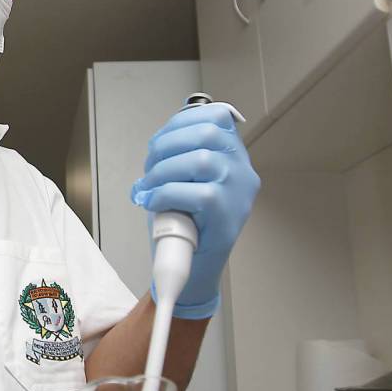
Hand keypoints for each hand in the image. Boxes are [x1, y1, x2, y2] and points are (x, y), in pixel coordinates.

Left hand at [131, 103, 259, 318]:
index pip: (217, 117)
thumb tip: (159, 143)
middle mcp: (242, 171)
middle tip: (149, 170)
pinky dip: (166, 195)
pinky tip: (156, 204)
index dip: (181, 121)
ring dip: (163, 172)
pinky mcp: (228, 216)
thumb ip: (178, 158)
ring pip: (201, 161)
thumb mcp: (183, 182)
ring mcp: (239, 194)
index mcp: (233, 157)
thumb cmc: (184, 225)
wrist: (190, 273)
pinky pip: (196, 194)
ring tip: (149, 190)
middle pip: (207, 133)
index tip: (159, 141)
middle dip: (166, 146)